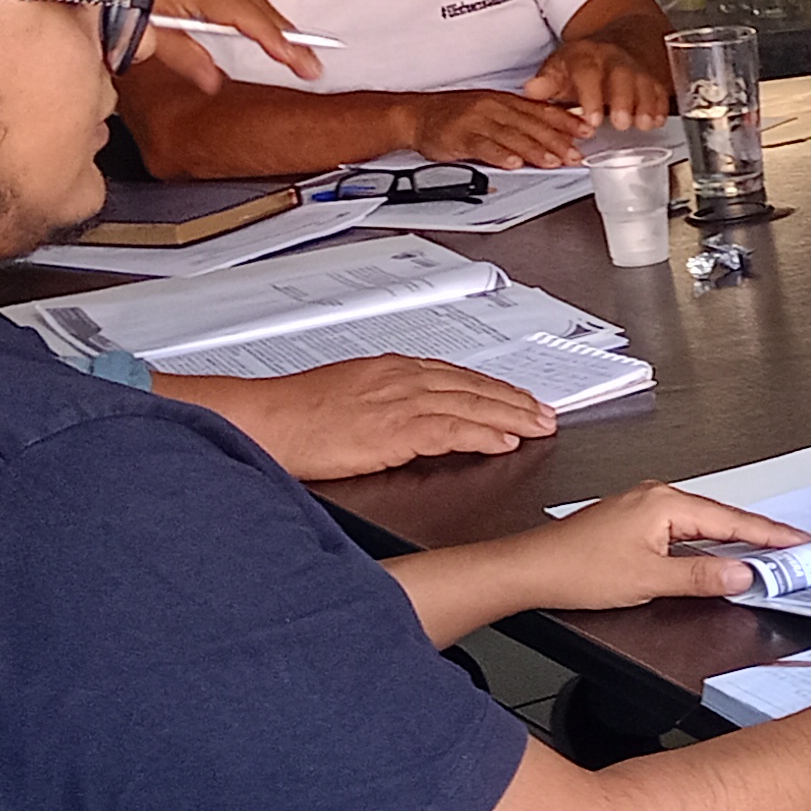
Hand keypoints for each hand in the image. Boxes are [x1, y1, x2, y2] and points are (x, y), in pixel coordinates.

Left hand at [116, 0, 318, 83]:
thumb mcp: (145, 31)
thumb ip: (182, 55)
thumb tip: (213, 80)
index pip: (251, 20)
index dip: (279, 42)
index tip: (302, 63)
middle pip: (259, 8)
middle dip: (289, 36)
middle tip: (312, 63)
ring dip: (276, 21)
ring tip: (295, 45)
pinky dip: (257, 8)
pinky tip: (260, 19)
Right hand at [174, 356, 560, 477]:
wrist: (264, 422)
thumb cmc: (294, 416)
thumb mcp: (347, 398)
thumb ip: (383, 404)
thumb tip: (406, 420)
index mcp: (389, 370)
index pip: (455, 375)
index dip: (492, 387)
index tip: (518, 397)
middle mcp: (400, 378)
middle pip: (472, 385)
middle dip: (513, 398)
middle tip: (545, 412)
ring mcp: (398, 401)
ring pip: (470, 404)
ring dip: (511, 414)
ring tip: (539, 426)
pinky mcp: (393, 429)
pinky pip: (450, 429)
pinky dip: (482, 433)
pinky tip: (505, 440)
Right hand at [403, 87, 603, 167]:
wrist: (416, 115)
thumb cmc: (454, 115)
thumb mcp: (491, 111)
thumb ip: (519, 122)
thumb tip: (551, 134)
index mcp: (504, 101)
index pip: (541, 110)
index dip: (566, 121)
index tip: (586, 130)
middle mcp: (493, 108)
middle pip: (531, 124)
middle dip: (557, 140)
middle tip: (576, 153)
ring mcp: (477, 121)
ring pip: (512, 135)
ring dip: (535, 150)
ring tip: (554, 161)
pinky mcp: (460, 136)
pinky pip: (483, 146)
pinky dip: (500, 155)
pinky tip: (514, 163)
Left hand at [502, 484, 795, 611]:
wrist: (531, 569)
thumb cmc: (576, 568)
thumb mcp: (649, 579)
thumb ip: (701, 577)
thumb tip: (741, 574)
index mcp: (665, 503)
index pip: (732, 521)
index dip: (769, 535)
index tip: (796, 542)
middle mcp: (656, 496)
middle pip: (721, 518)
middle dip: (757, 536)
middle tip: (789, 551)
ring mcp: (644, 506)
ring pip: (702, 523)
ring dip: (731, 539)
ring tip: (762, 554)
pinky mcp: (634, 520)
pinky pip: (683, 528)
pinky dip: (706, 541)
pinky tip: (715, 554)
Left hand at [525, 27, 668, 128]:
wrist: (617, 42)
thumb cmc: (583, 65)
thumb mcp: (559, 68)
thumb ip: (546, 83)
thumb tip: (531, 91)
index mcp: (586, 57)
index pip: (588, 73)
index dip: (592, 96)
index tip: (592, 120)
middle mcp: (613, 59)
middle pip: (621, 76)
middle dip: (623, 100)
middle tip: (621, 124)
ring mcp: (635, 67)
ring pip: (644, 82)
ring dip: (645, 104)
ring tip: (644, 124)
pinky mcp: (653, 78)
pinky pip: (660, 88)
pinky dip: (661, 105)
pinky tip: (658, 120)